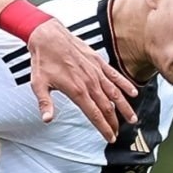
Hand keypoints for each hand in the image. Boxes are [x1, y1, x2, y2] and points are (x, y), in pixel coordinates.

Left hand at [26, 20, 137, 141]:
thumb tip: (47, 119)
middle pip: (107, 107)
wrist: (48, 35)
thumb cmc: (43, 59)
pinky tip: (133, 93)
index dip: (104, 128)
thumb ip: (45, 103)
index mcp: (76, 90)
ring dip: (125, 107)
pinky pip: (115, 75)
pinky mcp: (98, 61)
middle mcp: (90, 82)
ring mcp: (96, 71)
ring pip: (115, 93)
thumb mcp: (39, 84)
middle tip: (119, 133)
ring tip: (132, 119)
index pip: (94, 114)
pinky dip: (125, 85)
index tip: (110, 137)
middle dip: (114, 122)